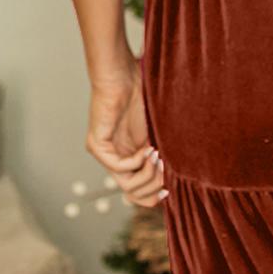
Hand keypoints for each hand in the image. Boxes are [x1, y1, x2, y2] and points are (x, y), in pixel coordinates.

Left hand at [87, 64, 164, 207]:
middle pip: (133, 195)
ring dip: (148, 175)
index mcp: (128, 159)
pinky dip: (138, 161)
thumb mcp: (157, 137)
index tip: (170, 187)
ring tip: (158, 156)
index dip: (154, 196)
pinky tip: (148, 148)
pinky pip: (120, 168)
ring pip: (127, 187)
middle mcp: (114, 161)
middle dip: (155, 186)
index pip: (137, 194)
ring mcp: (103, 155)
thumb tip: (176, 183)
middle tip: (166, 168)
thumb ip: (162, 159)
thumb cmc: (142, 99)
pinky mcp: (96, 147)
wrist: (124, 77)